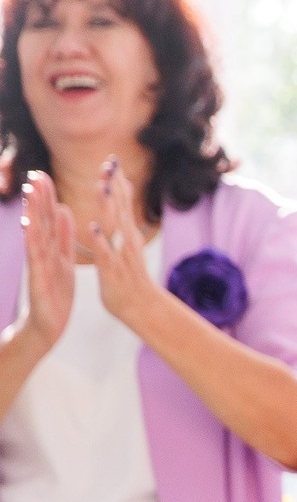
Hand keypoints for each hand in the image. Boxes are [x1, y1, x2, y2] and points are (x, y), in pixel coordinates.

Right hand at [10, 171, 77, 354]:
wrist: (47, 326)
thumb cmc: (55, 293)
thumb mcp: (64, 260)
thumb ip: (63, 237)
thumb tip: (63, 209)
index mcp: (52, 249)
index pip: (48, 219)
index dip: (46, 198)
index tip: (42, 175)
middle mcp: (43, 254)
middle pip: (40, 223)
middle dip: (37, 199)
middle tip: (34, 175)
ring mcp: (39, 267)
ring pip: (36, 236)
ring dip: (32, 214)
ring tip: (29, 194)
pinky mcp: (39, 281)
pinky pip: (36, 259)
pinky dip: (32, 242)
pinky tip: (28, 226)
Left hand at [82, 158, 166, 329]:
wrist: (141, 305)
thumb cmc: (130, 274)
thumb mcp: (128, 239)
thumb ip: (125, 212)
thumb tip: (123, 187)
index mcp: (128, 231)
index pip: (124, 201)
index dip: (118, 180)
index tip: (112, 159)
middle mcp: (127, 238)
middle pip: (121, 207)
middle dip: (115, 185)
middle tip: (111, 163)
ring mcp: (121, 253)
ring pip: (114, 225)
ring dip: (109, 206)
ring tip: (103, 186)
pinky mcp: (112, 269)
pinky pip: (105, 251)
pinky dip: (100, 239)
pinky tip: (92, 226)